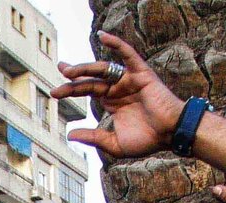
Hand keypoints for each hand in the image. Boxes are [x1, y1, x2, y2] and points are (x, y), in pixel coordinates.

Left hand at [53, 32, 186, 159]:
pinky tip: (103, 36)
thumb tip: (69, 135)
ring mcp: (128, 79)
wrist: (171, 134)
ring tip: (69, 70)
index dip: (71, 89)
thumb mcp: (114, 143)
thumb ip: (94, 137)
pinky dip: (116, 43)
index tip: (54, 92)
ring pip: (103, 68)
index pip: (86, 91)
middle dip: (73, 77)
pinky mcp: (140, 73)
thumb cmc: (148, 140)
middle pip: (90, 79)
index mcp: (111, 102)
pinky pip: (127, 54)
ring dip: (85, 67)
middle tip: (58, 71)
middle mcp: (117, 88)